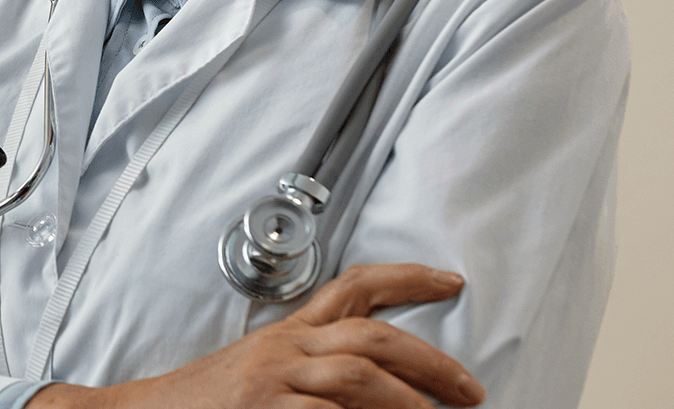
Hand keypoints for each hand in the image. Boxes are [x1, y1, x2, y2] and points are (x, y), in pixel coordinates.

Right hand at [29, 263, 484, 408]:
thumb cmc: (202, 403)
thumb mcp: (261, 371)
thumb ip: (313, 370)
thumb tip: (379, 383)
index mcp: (287, 333)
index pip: (354, 287)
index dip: (408, 278)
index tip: (451, 281)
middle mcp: (284, 350)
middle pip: (371, 335)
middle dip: (432, 361)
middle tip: (471, 390)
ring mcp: (272, 382)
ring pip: (357, 374)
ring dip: (410, 399)